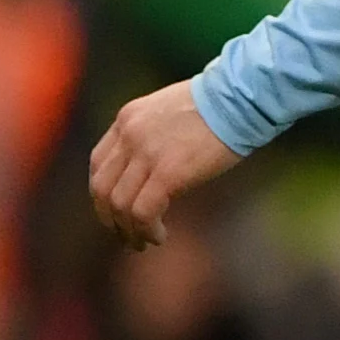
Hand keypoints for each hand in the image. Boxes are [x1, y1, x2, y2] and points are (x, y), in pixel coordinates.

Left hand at [88, 82, 240, 249]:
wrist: (242, 97)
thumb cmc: (222, 103)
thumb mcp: (173, 109)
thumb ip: (155, 131)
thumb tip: (158, 161)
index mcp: (127, 118)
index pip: (98, 163)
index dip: (104, 192)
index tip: (118, 208)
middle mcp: (129, 135)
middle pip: (101, 187)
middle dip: (109, 217)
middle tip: (126, 234)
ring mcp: (145, 154)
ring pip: (119, 204)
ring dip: (129, 229)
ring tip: (144, 241)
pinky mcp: (168, 172)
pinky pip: (143, 211)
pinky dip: (147, 229)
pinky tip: (160, 235)